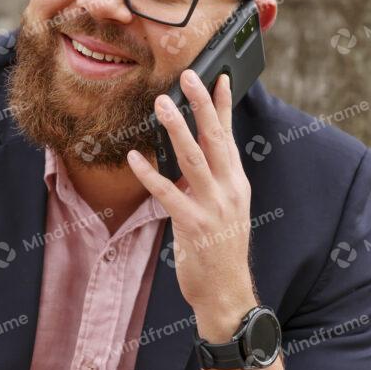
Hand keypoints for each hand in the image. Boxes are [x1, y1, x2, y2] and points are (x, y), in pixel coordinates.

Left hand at [127, 70, 256, 340]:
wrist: (227, 293)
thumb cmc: (222, 249)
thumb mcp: (226, 209)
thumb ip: (213, 180)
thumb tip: (193, 152)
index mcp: (236, 183)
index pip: (230, 136)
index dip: (224, 106)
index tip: (220, 77)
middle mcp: (229, 189)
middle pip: (215, 138)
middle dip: (202, 104)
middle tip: (189, 76)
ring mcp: (213, 207)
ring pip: (193, 158)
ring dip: (177, 129)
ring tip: (162, 103)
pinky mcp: (193, 224)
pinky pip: (168, 192)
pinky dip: (149, 173)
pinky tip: (133, 158)